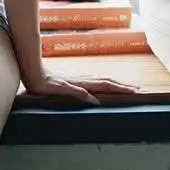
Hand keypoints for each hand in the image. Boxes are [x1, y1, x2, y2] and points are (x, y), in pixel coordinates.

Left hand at [20, 69, 137, 106]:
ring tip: (126, 87)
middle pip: (107, 82)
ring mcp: (79, 80)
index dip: (120, 88)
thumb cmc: (43, 83)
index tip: (134, 90)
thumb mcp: (58, 90)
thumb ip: (75, 92)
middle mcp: (83, 80)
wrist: (32, 72)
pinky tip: (103, 85)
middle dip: (122, 86)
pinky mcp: (74, 81)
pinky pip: (94, 83)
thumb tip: (92, 98)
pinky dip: (104, 84)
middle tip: (136, 89)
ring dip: (115, 84)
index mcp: (82, 83)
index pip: (106, 85)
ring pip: (101, 81)